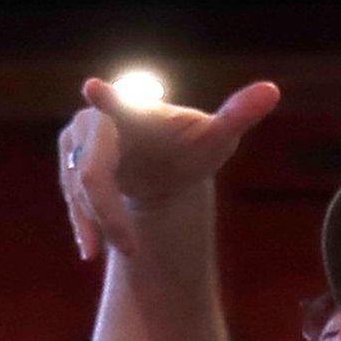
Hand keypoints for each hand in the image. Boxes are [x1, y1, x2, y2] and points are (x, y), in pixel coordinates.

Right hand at [57, 77, 279, 262]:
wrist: (165, 164)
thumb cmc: (191, 146)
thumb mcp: (216, 136)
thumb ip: (238, 115)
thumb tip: (272, 90)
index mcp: (132, 108)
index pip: (116, 101)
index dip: (106, 97)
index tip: (94, 88)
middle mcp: (95, 120)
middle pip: (92, 170)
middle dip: (108, 211)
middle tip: (129, 248)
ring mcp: (76, 144)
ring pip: (80, 191)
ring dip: (103, 224)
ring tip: (129, 249)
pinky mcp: (68, 167)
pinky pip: (73, 201)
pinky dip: (84, 226)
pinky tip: (91, 252)